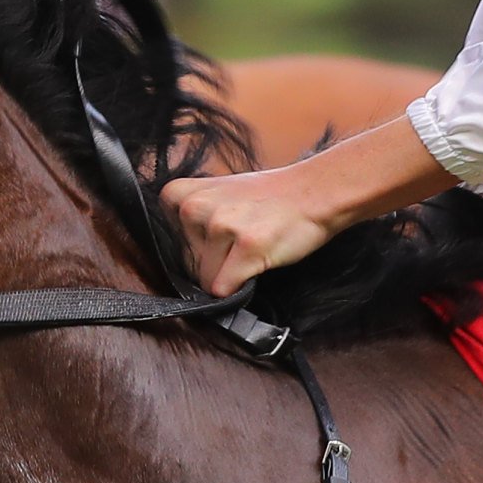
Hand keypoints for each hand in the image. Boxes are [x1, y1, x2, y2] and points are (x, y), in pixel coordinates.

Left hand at [160, 114, 454, 293]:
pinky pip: (223, 289)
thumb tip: (177, 263)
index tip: (218, 234)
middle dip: (212, 261)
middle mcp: (195, 208)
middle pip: (187, 265)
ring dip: (231, 271)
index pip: (168, 246)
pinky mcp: (245, 248)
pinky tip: (260, 258)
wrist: (314, 193)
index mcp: (181, 194)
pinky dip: (240, 285)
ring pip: (205, 279)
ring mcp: (220, 226)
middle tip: (242, 237)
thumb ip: (193, 217)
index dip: (195, 247)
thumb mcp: (218, 194)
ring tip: (255, 243)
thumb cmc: (268, 198)